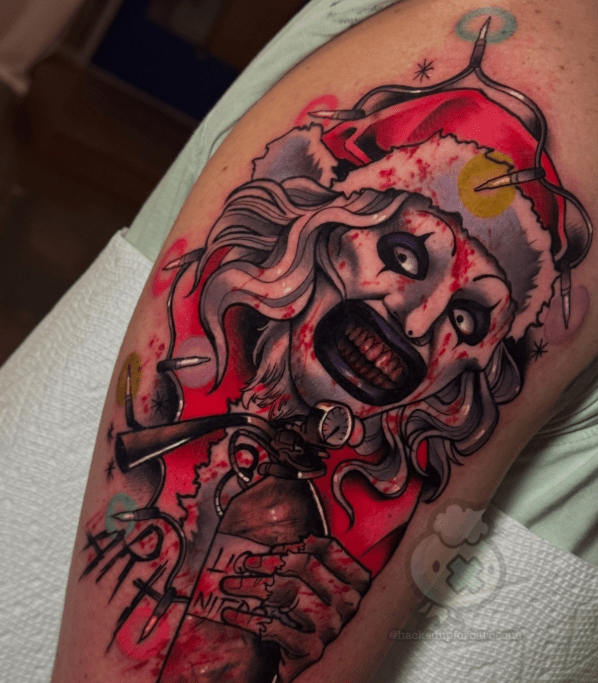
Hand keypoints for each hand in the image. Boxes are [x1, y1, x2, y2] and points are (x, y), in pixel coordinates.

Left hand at [221, 535, 370, 682]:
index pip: (327, 548)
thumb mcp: (322, 595)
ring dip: (251, 586)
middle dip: (267, 562)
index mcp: (356, 581)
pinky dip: (246, 617)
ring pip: (286, 591)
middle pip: (303, 566)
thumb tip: (273, 549)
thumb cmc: (315, 630)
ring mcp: (332, 626)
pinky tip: (232, 613)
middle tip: (242, 564)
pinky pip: (272, 625)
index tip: (270, 549)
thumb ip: (311, 570)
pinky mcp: (311, 649)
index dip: (295, 545)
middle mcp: (349, 601)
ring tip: (231, 586)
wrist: (319, 676)